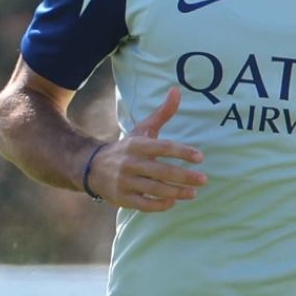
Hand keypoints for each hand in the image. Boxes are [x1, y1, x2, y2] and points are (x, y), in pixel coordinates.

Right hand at [88, 86, 205, 211]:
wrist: (91, 167)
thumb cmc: (126, 147)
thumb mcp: (142, 130)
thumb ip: (162, 113)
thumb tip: (177, 90)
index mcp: (137, 146)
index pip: (162, 148)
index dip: (182, 152)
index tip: (200, 157)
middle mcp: (130, 164)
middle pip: (161, 171)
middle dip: (184, 176)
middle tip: (204, 179)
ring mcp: (125, 182)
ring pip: (154, 189)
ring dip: (176, 192)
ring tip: (193, 193)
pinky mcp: (122, 198)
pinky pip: (143, 204)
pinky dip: (159, 205)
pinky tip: (173, 202)